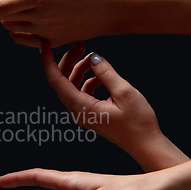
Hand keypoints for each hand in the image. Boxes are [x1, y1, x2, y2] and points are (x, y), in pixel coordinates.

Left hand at [0, 0, 124, 46]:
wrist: (111, 8)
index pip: (1, 6)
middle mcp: (40, 16)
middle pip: (3, 18)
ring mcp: (46, 32)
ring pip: (13, 29)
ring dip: (5, 19)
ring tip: (10, 5)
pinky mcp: (52, 42)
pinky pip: (25, 40)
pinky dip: (17, 32)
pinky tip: (20, 21)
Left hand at [40, 41, 160, 156]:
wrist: (145, 145)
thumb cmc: (138, 123)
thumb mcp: (124, 92)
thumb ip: (106, 73)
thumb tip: (93, 57)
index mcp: (81, 107)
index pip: (56, 81)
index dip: (48, 61)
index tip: (45, 44)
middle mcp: (77, 111)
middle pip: (61, 82)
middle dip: (67, 61)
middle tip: (80, 44)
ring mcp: (82, 114)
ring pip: (71, 86)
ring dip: (78, 70)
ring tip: (91, 57)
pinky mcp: (90, 114)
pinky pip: (81, 93)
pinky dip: (87, 80)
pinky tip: (100, 75)